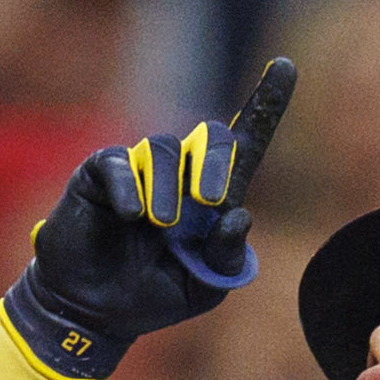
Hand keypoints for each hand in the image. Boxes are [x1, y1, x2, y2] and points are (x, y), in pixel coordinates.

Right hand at [2, 56, 291, 379]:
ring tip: (161, 225)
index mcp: (212, 196)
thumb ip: (228, 257)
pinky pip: (119, 163)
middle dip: (217, 161)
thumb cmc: (152, 296)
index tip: (285, 66)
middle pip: (211, 135)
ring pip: (164, 149)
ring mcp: (140, 169)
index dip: (266, 104)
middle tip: (210, 200)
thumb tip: (239, 215)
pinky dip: (130, 187)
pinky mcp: (100, 174)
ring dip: (169, 189)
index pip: (244, 142)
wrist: (95, 313)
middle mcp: (180, 173)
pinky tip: (133, 215)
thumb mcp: (204, 287)